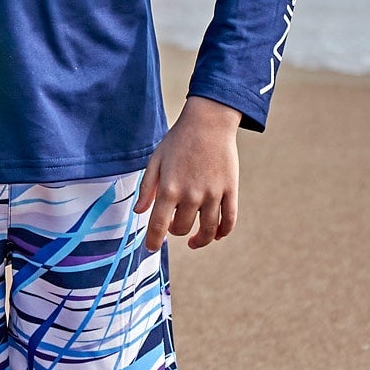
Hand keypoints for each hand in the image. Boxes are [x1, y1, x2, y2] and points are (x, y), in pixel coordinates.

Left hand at [135, 96, 240, 253]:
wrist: (209, 122)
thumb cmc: (179, 140)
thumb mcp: (156, 160)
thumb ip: (147, 188)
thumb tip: (140, 212)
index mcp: (169, 188)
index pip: (158, 225)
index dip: (153, 241)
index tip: (152, 247)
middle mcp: (191, 194)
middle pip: (182, 229)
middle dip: (175, 231)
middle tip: (173, 223)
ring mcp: (213, 194)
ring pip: (207, 230)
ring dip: (199, 240)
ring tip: (193, 240)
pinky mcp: (230, 190)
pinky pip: (229, 220)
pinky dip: (222, 232)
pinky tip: (215, 234)